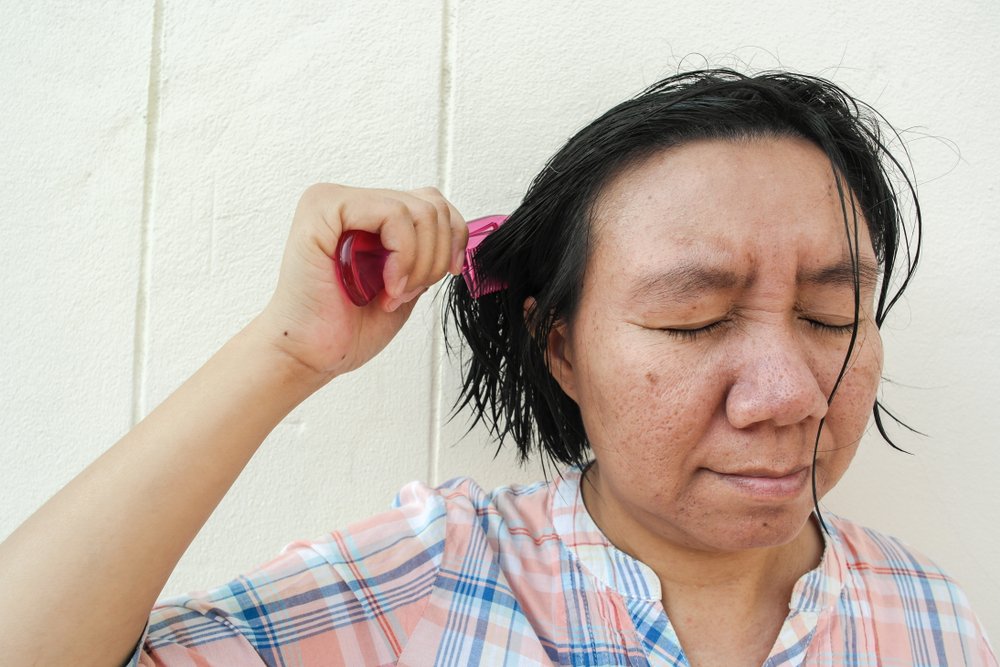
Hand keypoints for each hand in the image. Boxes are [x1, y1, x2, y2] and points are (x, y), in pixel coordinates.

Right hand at [255, 184, 467, 382]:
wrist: (311, 354)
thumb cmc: (348, 326)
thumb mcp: (406, 282)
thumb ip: (425, 252)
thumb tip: (458, 233)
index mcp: (370, 214)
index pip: (432, 202)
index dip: (453, 238)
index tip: (447, 274)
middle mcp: (352, 201)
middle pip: (431, 204)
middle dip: (435, 258)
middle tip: (407, 293)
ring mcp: (334, 201)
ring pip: (418, 210)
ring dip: (418, 263)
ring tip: (393, 294)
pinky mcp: (323, 209)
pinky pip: (392, 214)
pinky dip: (403, 256)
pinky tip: (386, 287)